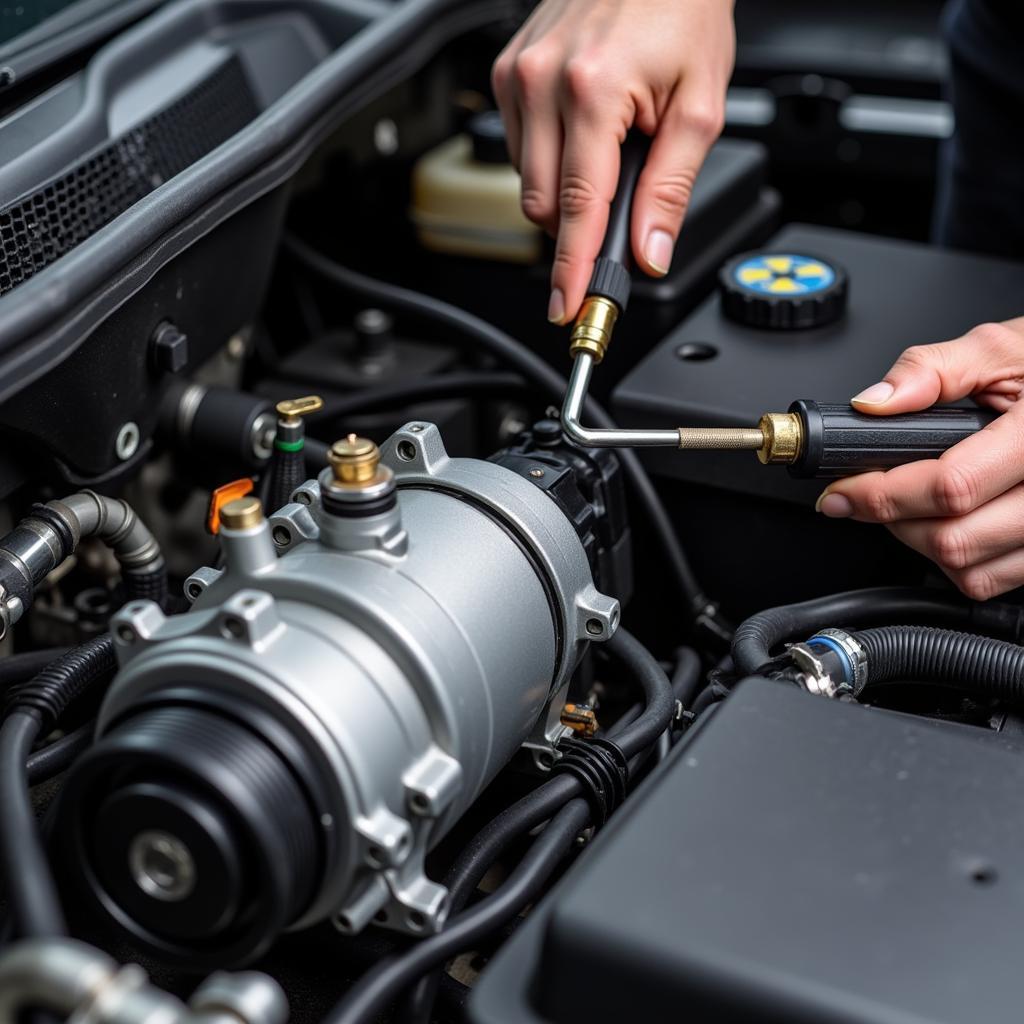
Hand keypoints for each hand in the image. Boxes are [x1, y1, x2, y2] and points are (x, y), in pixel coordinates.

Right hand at [491, 0, 734, 323]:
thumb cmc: (682, 9)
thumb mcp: (700, 106)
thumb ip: (671, 189)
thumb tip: (650, 251)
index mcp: (592, 91)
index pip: (577, 207)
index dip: (573, 266)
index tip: (568, 305)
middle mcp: (542, 81)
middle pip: (542, 203)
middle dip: (577, 225)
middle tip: (618, 210)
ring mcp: (518, 75)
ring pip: (526, 180)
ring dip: (563, 190)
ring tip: (608, 148)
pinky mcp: (506, 71)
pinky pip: (518, 146)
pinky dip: (549, 157)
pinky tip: (582, 130)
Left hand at [817, 318, 1023, 598]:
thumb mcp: (1003, 348)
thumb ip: (934, 369)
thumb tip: (875, 401)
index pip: (951, 487)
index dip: (882, 494)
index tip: (843, 491)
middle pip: (954, 539)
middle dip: (894, 520)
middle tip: (871, 495)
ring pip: (971, 570)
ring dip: (923, 544)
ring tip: (912, 506)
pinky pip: (997, 580)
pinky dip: (959, 561)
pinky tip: (953, 523)